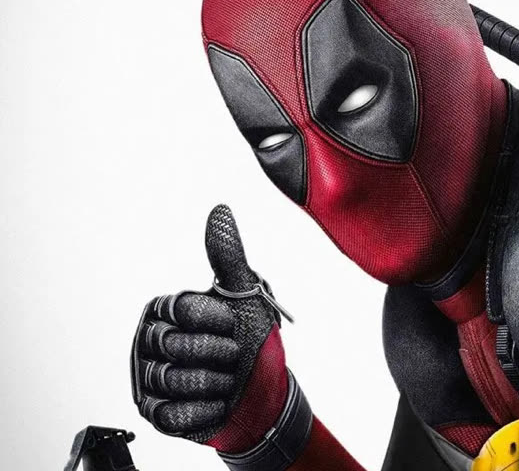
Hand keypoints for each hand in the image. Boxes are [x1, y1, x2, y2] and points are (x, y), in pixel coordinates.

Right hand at [131, 204, 288, 452]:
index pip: (181, 309)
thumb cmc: (250, 338)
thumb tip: (220, 211)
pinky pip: (172, 414)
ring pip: (174, 381)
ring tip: (226, 379)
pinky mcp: (155, 412)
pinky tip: (217, 402)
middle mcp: (150, 340)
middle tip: (233, 356)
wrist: (263, 391)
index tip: (233, 324)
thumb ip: (227, 255)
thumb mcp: (243, 294)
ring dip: (215, 383)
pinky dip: (204, 410)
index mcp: (165, 308)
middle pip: (177, 346)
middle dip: (217, 354)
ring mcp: (149, 377)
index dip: (214, 319)